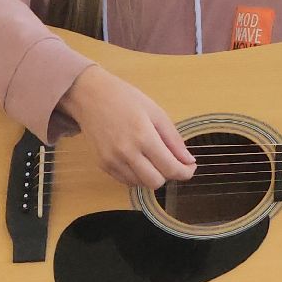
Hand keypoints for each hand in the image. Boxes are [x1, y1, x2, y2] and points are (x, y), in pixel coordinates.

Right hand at [60, 67, 196, 190]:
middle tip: (170, 160)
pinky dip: (137, 175)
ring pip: (141, 184)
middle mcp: (127, 153)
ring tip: (152, 156)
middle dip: (168, 174)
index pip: (170, 169)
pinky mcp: (103, 165)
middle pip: (156, 183)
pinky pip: (126, 181)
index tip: (190, 167)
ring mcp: (112, 161)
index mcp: (144, 137)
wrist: (90, 96)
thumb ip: (174, 139)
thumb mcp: (156, 112)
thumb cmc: (126, 99)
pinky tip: (138, 159)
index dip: (185, 172)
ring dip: (152, 175)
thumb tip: (188, 161)